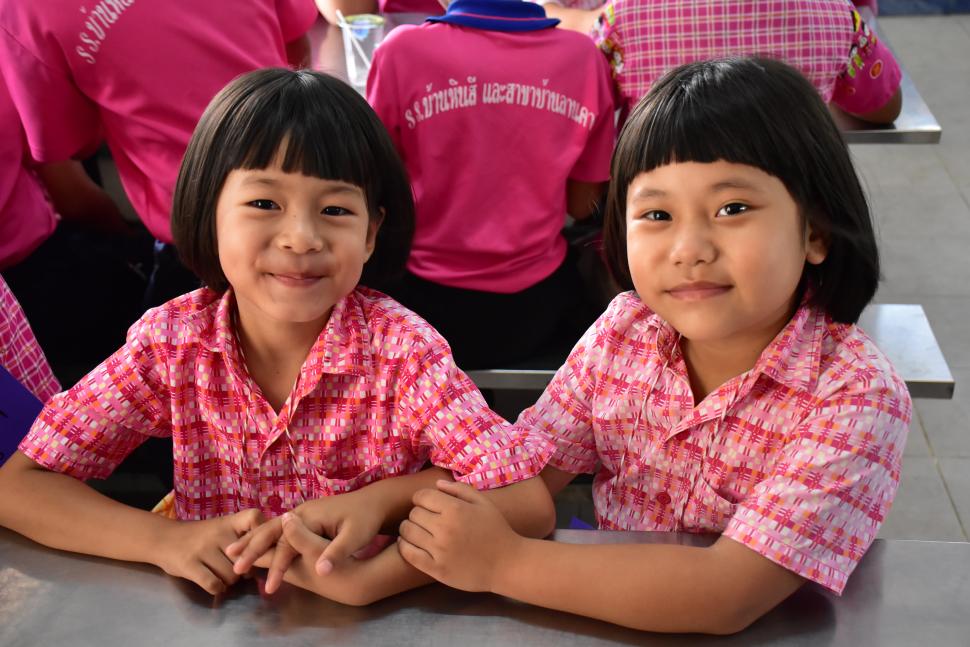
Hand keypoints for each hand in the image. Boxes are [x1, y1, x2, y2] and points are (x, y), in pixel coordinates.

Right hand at [154, 509, 263, 594]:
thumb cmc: (201, 536)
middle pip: (247, 557)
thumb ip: (244, 536)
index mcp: (229, 521)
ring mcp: (202, 548)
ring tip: (225, 576)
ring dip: (231, 581)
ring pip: (232, 574)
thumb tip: (270, 555)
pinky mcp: (189, 565)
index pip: (255, 518)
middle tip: (240, 569)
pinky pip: (214, 584)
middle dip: (248, 568)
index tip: (262, 546)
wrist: (163, 538)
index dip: (262, 533)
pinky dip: (218, 588)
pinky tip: (215, 584)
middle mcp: (217, 532)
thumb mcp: (223, 528)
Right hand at [227, 491, 384, 592]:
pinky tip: (254, 544)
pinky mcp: (304, 517)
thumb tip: (321, 571)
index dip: (278, 567)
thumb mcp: (356, 536)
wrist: (373, 503)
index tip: (268, 588)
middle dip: (252, 549)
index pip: (288, 544)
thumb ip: (336, 552)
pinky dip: (262, 536)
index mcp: (310, 516)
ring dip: (251, 540)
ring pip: (271, 528)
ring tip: (231, 552)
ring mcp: (301, 513)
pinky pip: (278, 529)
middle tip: (233, 566)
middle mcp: (301, 512)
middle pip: (271, 531)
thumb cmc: (365, 520)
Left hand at [397, 480, 523, 592]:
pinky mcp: (435, 569)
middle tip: (425, 519)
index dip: (422, 498)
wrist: (507, 564)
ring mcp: (439, 550)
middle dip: (417, 513)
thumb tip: (437, 484)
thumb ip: (460, 489)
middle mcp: (444, 528)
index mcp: (455, 509)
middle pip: (413, 514)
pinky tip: (410, 544)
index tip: (427, 504)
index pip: (421, 497)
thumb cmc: (496, 530)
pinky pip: (408, 553)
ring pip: (407, 532)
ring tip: (417, 531)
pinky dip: (404, 546)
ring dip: (409, 529)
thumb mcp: (483, 503)